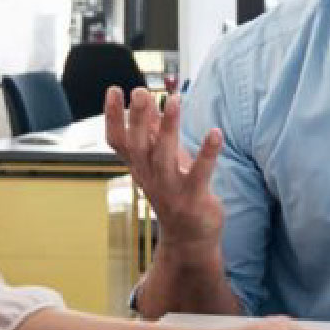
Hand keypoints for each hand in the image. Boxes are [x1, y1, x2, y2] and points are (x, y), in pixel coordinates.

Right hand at [105, 86, 224, 247]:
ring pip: (165, 157)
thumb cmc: (176, 193)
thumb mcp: (161, 161)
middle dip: (138, 119)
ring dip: (170, 128)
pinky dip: (207, 153)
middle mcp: (150, 177)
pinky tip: (215, 133)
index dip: (114, 117)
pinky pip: (200, 173)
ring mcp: (170, 189)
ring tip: (175, 101)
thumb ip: (153, 131)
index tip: (115, 89)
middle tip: (140, 92)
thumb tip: (145, 98)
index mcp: (139, 167)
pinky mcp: (193, 199)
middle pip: (138, 146)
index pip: (118, 141)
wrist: (188, 240)